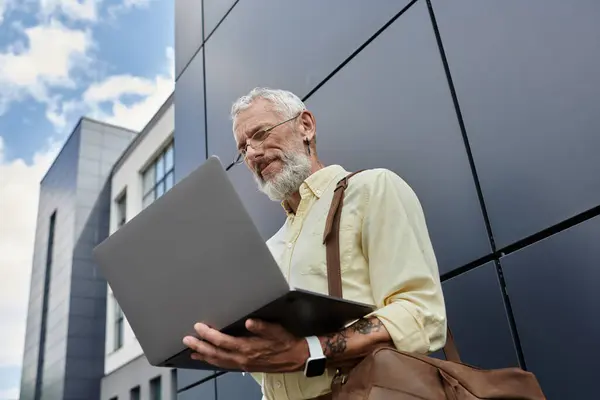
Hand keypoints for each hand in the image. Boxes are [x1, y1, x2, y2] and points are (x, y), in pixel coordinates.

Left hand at [182, 319, 308, 372]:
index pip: (223, 341)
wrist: (295, 358)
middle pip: (216, 353)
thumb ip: (262, 326)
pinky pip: (224, 365)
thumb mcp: (276, 331)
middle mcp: (242, 358)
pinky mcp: (245, 367)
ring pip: (218, 361)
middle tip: (187, 340)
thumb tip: (248, 321)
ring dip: (204, 356)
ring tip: (192, 352)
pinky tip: (209, 359)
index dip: (209, 334)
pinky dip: (213, 362)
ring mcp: (242, 364)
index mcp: (248, 347)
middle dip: (199, 347)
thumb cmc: (286, 342)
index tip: (199, 326)